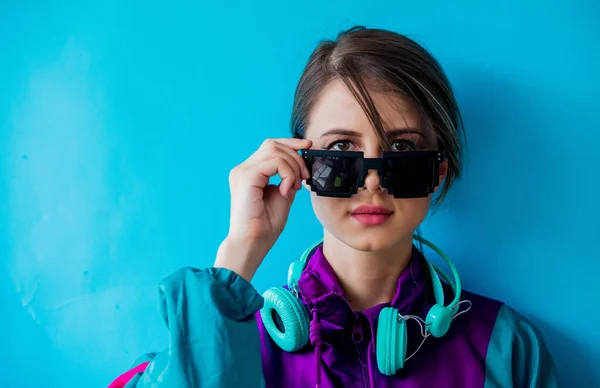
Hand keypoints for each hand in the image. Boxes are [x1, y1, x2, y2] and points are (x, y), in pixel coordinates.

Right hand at [215, 138, 311, 280]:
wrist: (252, 243)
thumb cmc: (265, 226)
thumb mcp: (282, 196)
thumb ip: (287, 178)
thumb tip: (299, 166)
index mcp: (249, 173)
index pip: (269, 146)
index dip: (290, 143)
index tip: (308, 146)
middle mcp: (242, 169)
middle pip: (272, 144)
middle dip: (295, 156)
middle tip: (305, 177)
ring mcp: (242, 171)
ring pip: (275, 150)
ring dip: (293, 166)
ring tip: (296, 186)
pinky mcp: (246, 177)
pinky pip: (275, 162)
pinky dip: (288, 174)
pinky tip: (287, 190)